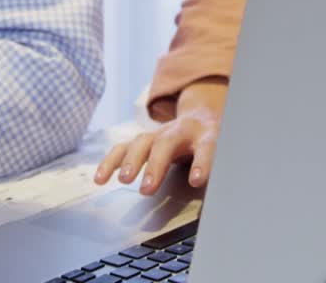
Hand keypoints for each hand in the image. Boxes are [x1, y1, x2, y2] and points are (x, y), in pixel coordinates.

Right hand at [94, 77, 227, 194]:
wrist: (202, 116)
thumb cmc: (213, 143)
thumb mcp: (225, 154)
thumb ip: (222, 175)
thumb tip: (220, 208)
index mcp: (207, 134)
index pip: (206, 146)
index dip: (202, 162)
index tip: (195, 180)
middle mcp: (180, 130)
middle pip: (166, 142)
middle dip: (155, 165)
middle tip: (147, 188)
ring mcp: (159, 133)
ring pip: (142, 142)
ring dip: (131, 161)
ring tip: (124, 181)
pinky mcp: (144, 139)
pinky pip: (123, 147)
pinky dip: (110, 162)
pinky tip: (100, 178)